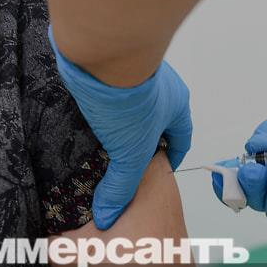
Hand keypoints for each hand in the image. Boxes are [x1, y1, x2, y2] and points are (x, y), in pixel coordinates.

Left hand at [49, 25, 192, 228]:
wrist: (101, 51)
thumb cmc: (130, 99)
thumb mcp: (129, 152)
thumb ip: (120, 186)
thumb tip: (108, 214)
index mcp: (177, 105)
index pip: (180, 138)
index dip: (170, 158)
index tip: (157, 172)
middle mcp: (160, 86)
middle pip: (155, 119)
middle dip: (142, 139)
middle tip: (125, 159)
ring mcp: (133, 72)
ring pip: (131, 103)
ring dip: (120, 120)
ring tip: (102, 140)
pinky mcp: (108, 64)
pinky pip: (107, 88)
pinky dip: (100, 104)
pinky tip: (86, 115)